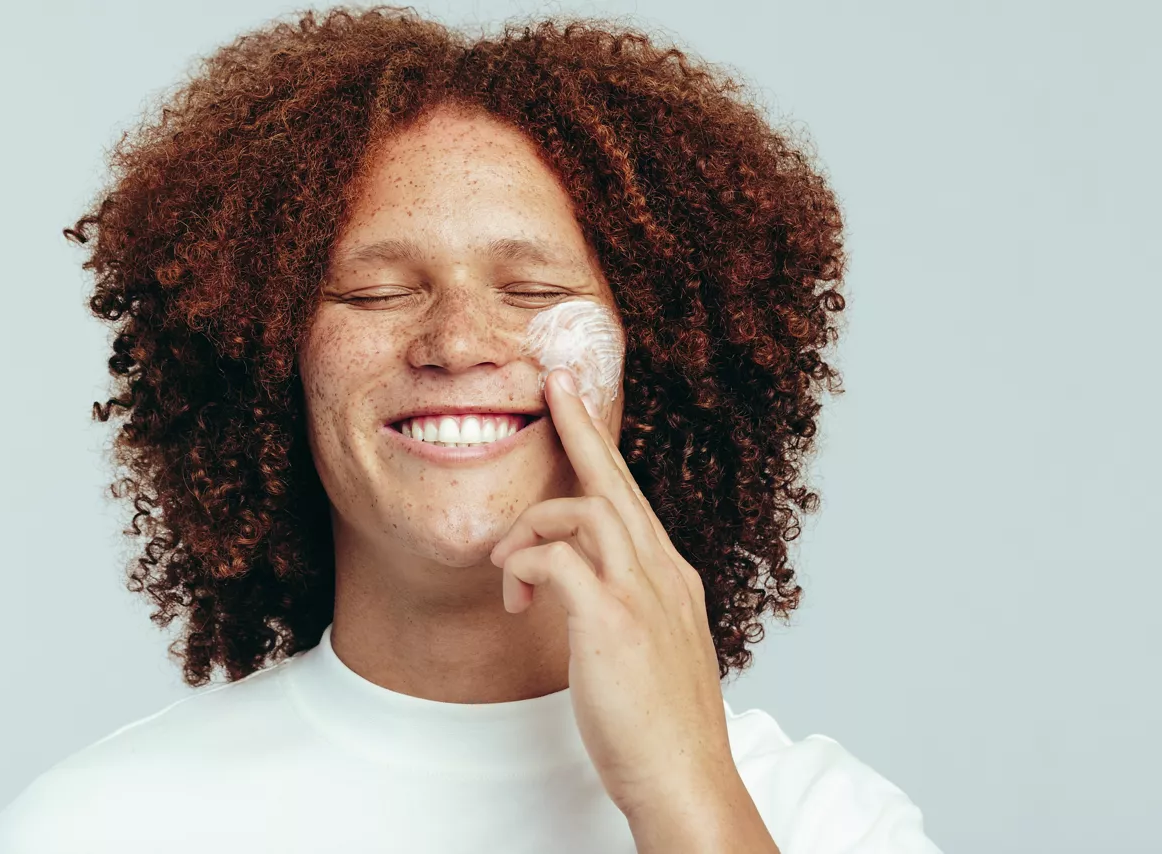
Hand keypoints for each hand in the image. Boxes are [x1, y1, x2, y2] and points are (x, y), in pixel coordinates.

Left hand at [488, 367, 742, 823]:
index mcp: (671, 577)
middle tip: (552, 384)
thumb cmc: (662, 725)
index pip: (633, 498)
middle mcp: (663, 573)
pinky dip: (526, 565)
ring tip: (506, 565)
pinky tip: (516, 596)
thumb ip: (633, 607)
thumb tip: (595, 588)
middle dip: (582, 427)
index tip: (581, 410)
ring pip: (585, 510)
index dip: (603, 453)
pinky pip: (558, 560)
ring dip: (533, 525)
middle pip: (617, 480)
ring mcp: (643, 594)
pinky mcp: (614, 622)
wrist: (686, 779)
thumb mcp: (655, 650)